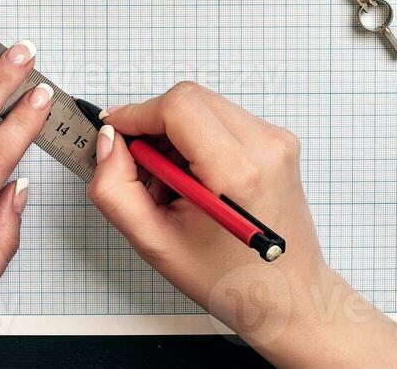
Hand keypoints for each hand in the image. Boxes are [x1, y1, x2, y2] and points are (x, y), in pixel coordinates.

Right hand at [88, 82, 396, 368]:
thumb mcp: (155, 243)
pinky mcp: (278, 140)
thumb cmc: (230, 279)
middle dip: (154, 125)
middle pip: (189, 99)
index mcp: (237, 172)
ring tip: (172, 184)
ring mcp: (277, 139)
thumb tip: (107, 142)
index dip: (137, 115)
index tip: (114, 134)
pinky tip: (195, 179)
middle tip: (143, 169)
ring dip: (175, 134)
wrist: (289, 296)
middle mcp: (264, 146)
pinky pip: (222, 118)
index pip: (176, 106)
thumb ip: (117, 189)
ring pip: (204, 106)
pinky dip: (198, 139)